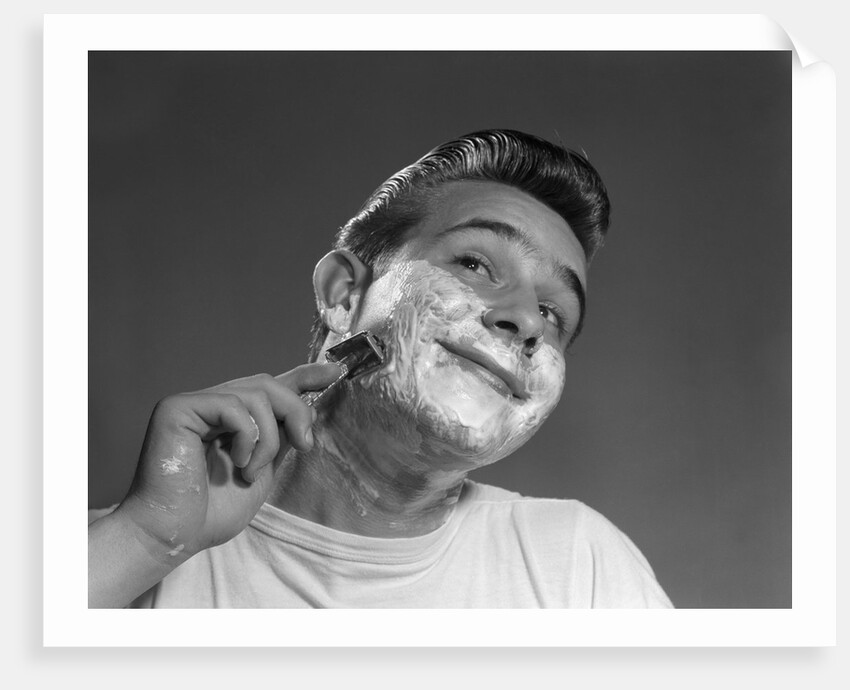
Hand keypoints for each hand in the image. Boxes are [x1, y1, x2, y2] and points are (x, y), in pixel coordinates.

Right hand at [114, 363, 341, 561]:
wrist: (175, 535)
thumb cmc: (212, 512)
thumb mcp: (262, 470)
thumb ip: (280, 438)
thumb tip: (307, 414)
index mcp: (231, 419)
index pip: (271, 386)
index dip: (303, 376)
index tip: (335, 372)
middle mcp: (212, 405)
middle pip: (268, 384)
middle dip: (297, 411)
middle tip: (305, 445)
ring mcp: (194, 404)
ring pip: (256, 394)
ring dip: (270, 436)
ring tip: (253, 470)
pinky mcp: (178, 408)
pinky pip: (233, 405)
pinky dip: (247, 436)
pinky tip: (238, 462)